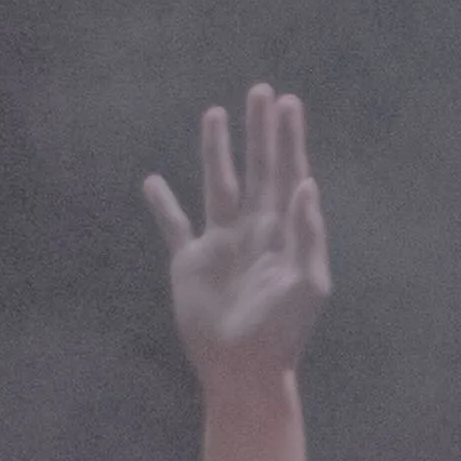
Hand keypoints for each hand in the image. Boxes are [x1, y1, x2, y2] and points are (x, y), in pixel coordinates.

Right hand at [145, 86, 329, 392]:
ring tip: (215, 112)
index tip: (288, 103)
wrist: (244, 369)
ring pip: (218, 184)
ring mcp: (222, 243)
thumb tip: (308, 185)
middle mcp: (256, 231)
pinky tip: (153, 180)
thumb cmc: (282, 333)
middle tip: (261, 90)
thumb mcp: (306, 286)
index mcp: (285, 234)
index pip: (288, 175)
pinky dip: (163, 204)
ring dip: (216, 150)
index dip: (288, 139)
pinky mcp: (192, 261)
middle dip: (260, 132)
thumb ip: (308, 235)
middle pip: (257, 169)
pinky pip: (174, 225)